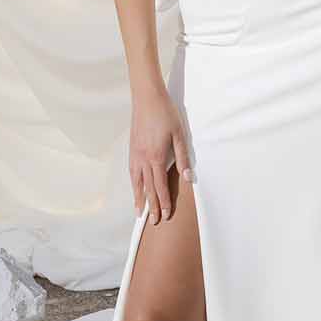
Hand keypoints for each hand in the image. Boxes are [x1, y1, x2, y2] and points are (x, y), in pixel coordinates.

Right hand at [128, 84, 192, 224]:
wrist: (147, 98)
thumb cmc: (165, 114)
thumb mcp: (179, 135)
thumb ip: (183, 158)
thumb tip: (188, 178)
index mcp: (156, 157)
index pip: (160, 186)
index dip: (163, 202)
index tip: (165, 216)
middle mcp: (143, 159)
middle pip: (147, 188)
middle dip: (151, 206)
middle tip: (153, 222)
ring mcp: (135, 154)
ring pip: (136, 182)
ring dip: (139, 198)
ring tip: (139, 212)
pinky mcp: (132, 149)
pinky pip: (132, 172)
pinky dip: (133, 185)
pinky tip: (135, 189)